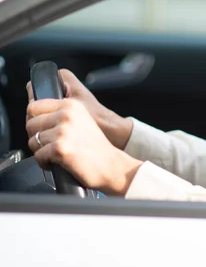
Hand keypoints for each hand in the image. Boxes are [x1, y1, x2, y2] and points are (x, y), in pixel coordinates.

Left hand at [26, 98, 141, 195]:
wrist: (110, 166)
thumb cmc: (95, 147)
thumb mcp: (81, 120)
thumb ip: (60, 113)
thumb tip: (31, 113)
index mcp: (72, 105)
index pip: (34, 106)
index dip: (35, 120)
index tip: (43, 130)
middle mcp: (67, 114)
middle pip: (30, 124)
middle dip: (37, 137)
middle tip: (52, 145)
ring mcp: (63, 131)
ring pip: (32, 141)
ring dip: (41, 151)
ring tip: (57, 154)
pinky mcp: (59, 148)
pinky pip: (38, 155)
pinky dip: (45, 163)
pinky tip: (59, 162)